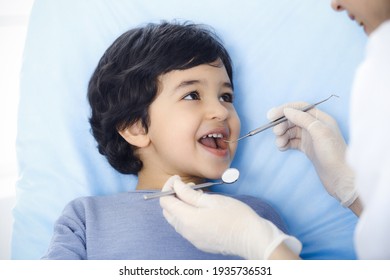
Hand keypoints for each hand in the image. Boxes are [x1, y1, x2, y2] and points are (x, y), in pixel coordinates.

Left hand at [160, 176, 301, 258]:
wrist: (252, 238)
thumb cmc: (236, 216)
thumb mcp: (211, 199)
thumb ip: (189, 193)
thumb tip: (175, 185)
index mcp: (187, 219)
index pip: (165, 201)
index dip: (168, 187)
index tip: (177, 178)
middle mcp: (186, 231)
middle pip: (168, 211)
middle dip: (173, 196)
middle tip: (187, 186)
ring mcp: (192, 239)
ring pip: (176, 220)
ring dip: (181, 206)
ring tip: (197, 196)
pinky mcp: (200, 242)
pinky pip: (186, 228)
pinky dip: (188, 216)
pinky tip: (202, 209)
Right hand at [267, 103, 357, 206]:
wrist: (339, 177)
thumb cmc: (334, 154)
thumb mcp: (319, 132)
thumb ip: (303, 119)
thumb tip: (287, 110)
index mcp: (321, 118)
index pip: (300, 108)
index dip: (284, 109)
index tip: (271, 116)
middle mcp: (315, 126)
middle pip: (293, 119)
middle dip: (282, 124)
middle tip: (276, 132)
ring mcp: (310, 138)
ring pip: (291, 131)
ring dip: (282, 135)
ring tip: (279, 144)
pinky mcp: (307, 148)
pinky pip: (292, 142)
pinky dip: (285, 143)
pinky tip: (282, 148)